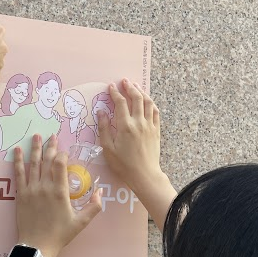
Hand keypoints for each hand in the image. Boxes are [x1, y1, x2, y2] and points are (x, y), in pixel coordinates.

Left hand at [13, 134, 101, 256]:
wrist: (37, 246)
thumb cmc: (60, 235)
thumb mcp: (81, 222)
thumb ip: (93, 206)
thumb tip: (100, 192)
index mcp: (60, 191)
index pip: (61, 165)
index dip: (63, 155)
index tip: (65, 151)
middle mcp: (45, 187)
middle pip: (47, 161)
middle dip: (50, 147)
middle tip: (52, 135)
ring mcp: (31, 189)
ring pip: (34, 164)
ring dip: (35, 149)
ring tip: (37, 136)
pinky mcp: (21, 194)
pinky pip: (19, 174)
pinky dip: (18, 161)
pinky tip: (17, 150)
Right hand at [97, 79, 176, 228]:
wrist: (144, 175)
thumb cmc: (123, 165)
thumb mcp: (108, 148)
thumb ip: (104, 128)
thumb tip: (101, 112)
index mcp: (125, 126)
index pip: (120, 103)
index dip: (115, 93)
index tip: (111, 87)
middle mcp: (139, 122)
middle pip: (136, 98)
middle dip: (130, 87)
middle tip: (124, 81)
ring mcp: (149, 126)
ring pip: (148, 102)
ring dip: (141, 92)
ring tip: (135, 86)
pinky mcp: (156, 131)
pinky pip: (155, 112)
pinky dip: (151, 103)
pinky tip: (147, 101)